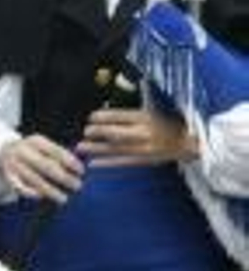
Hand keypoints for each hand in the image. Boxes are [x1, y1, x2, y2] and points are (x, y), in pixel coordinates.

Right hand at [0, 134, 83, 203]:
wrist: (4, 151)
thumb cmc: (33, 151)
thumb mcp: (44, 146)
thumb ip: (58, 153)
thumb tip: (80, 168)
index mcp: (35, 141)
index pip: (55, 151)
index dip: (70, 161)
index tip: (82, 171)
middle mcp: (23, 151)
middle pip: (46, 165)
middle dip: (63, 177)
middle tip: (77, 186)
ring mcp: (14, 163)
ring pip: (34, 179)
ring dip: (50, 190)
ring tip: (64, 199)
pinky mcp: (8, 176)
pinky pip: (21, 187)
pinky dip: (32, 194)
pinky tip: (43, 197)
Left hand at [77, 108, 198, 167]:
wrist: (191, 142)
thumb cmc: (169, 123)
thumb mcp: (153, 110)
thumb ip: (131, 111)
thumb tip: (107, 107)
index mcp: (145, 117)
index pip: (118, 116)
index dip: (101, 117)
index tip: (90, 117)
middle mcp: (144, 132)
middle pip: (114, 133)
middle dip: (96, 132)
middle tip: (84, 132)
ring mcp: (144, 148)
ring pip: (115, 148)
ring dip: (96, 148)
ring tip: (80, 148)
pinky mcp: (145, 160)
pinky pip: (122, 162)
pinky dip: (107, 163)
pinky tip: (93, 163)